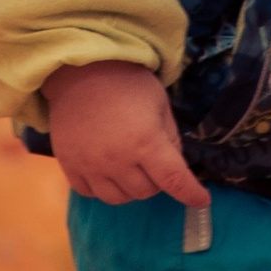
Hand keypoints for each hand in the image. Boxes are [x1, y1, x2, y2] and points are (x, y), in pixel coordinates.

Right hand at [43, 60, 211, 219]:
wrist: (80, 71)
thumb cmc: (126, 83)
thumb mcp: (160, 104)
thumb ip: (171, 139)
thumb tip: (174, 167)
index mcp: (145, 141)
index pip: (174, 181)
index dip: (191, 194)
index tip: (201, 200)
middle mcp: (118, 159)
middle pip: (146, 192)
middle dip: (157, 181)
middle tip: (153, 163)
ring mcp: (91, 165)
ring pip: (119, 198)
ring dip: (131, 188)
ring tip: (130, 169)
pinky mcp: (69, 165)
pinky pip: (90, 193)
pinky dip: (103, 187)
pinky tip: (107, 171)